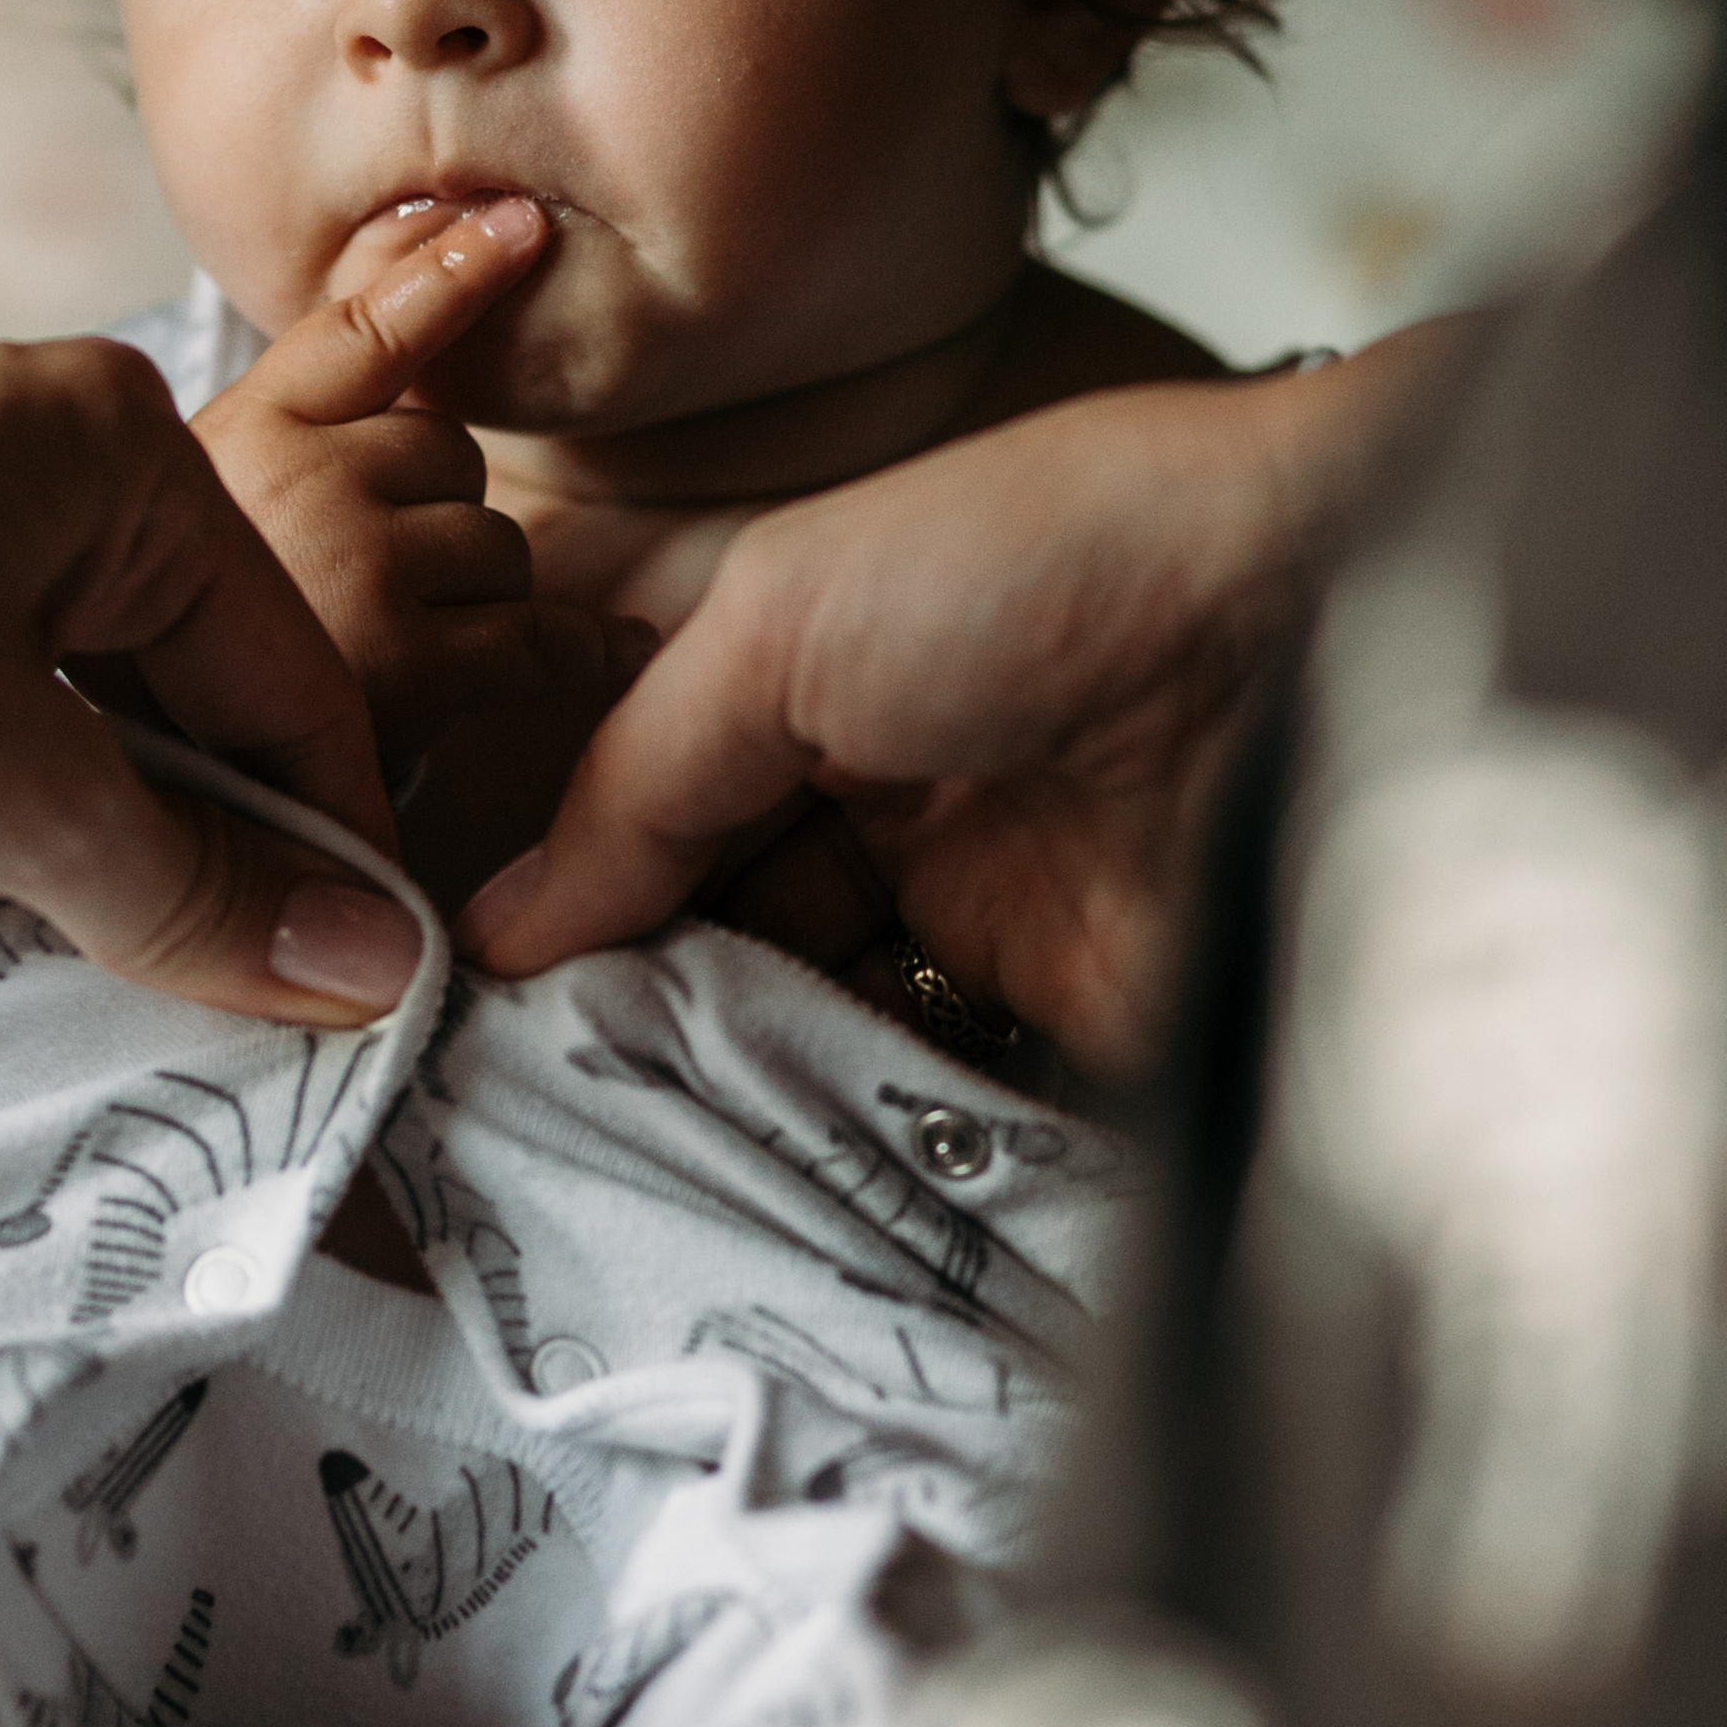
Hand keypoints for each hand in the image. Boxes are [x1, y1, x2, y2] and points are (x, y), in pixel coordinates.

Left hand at [0, 0, 419, 1022]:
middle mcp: (34, 479)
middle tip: (227, 1030)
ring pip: (55, 738)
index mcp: (125, 466)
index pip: (290, 680)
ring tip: (86, 998)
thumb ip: (195, 888)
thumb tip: (365, 963)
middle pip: (178, 710)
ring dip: (64, 866)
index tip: (361, 998)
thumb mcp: (20, 792)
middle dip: (188, 866)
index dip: (330, 851)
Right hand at [190, 196, 651, 763]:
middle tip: (369, 607)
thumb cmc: (183, 678)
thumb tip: (418, 267)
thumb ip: (296, 427)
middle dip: (437, 524)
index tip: (515, 223)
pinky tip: (613, 651)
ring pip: (494, 549)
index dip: (444, 273)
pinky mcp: (404, 660)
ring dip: (475, 605)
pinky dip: (581, 650)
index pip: (358, 331)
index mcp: (234, 439)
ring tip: (394, 668)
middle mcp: (293, 480)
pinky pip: (535, 636)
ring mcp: (351, 561)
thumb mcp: (198, 525)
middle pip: (447, 457)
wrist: (159, 804)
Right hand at [459, 342, 1463, 1078]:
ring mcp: (931, 891)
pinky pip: (875, 1084)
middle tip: (459, 1072)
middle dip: (577, 978)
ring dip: (671, 1066)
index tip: (407, 934)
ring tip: (556, 1136)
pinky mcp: (1016, 1007)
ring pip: (757, 1001)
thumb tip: (503, 931)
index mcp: (771, 637)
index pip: (602, 744)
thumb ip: (636, 778)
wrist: (1319, 638)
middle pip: (668, 893)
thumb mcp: (784, 621)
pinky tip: (698, 1165)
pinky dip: (795, 1126)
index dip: (512, 833)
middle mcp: (842, 767)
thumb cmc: (1048, 560)